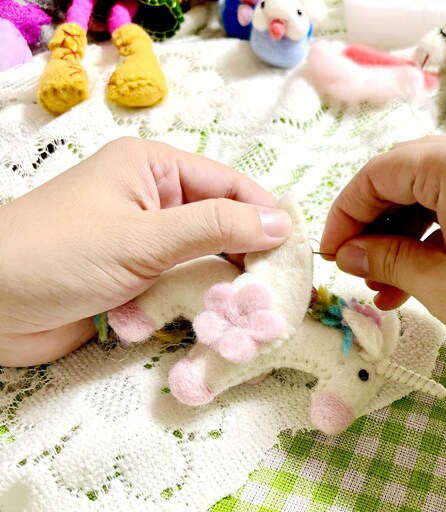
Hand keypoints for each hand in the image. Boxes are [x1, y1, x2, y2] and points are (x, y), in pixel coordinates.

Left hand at [0, 137, 290, 366]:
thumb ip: (216, 228)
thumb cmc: (58, 256)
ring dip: (229, 285)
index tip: (301, 252)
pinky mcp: (139, 282)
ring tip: (262, 312)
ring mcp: (147, 244)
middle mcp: (155, 201)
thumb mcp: (144, 237)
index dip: (268, 216)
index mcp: (154, 168)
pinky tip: (225, 322)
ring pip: (208, 261)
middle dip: (252, 256)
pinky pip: (185, 289)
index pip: (231, 185)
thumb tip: (282, 224)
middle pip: (224, 224)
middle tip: (286, 290)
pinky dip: (204, 305)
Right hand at [322, 132, 445, 511]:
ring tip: (387, 290)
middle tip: (357, 274)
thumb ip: (384, 258)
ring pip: (440, 196)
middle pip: (410, 179)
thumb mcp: (439, 284)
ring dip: (407, 239)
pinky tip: (425, 279)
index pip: (379, 172)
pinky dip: (442, 238)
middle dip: (376, 227)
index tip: (330, 256)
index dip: (345, 214)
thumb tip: (347, 252)